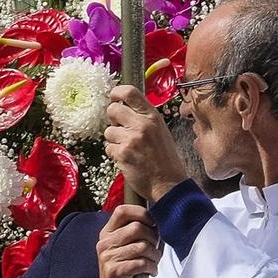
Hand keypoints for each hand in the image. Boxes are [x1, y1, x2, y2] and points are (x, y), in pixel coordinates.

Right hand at [96, 203, 161, 277]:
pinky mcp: (114, 272)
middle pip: (136, 228)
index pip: (122, 210)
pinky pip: (140, 263)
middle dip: (153, 238)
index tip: (153, 223)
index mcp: (106, 233)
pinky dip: (151, 267)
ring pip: (142, 246)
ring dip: (155, 255)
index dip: (141, 213)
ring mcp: (107, 257)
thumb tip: (156, 220)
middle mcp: (104, 243)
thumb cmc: (125, 272)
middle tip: (156, 248)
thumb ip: (134, 233)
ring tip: (155, 262)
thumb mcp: (124, 248)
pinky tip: (151, 272)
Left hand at [103, 84, 186, 203]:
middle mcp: (142, 125)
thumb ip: (144, 118)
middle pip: (113, 110)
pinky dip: (115, 154)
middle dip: (113, 120)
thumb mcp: (161, 131)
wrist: (169, 185)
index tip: (113, 97)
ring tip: (128, 148)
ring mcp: (131, 139)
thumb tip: (124, 107)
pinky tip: (127, 159)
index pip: (130, 92)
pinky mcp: (123, 154)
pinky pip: (108, 148)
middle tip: (120, 129)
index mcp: (153, 117)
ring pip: (108, 131)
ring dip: (114, 140)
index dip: (117, 92)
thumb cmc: (166, 159)